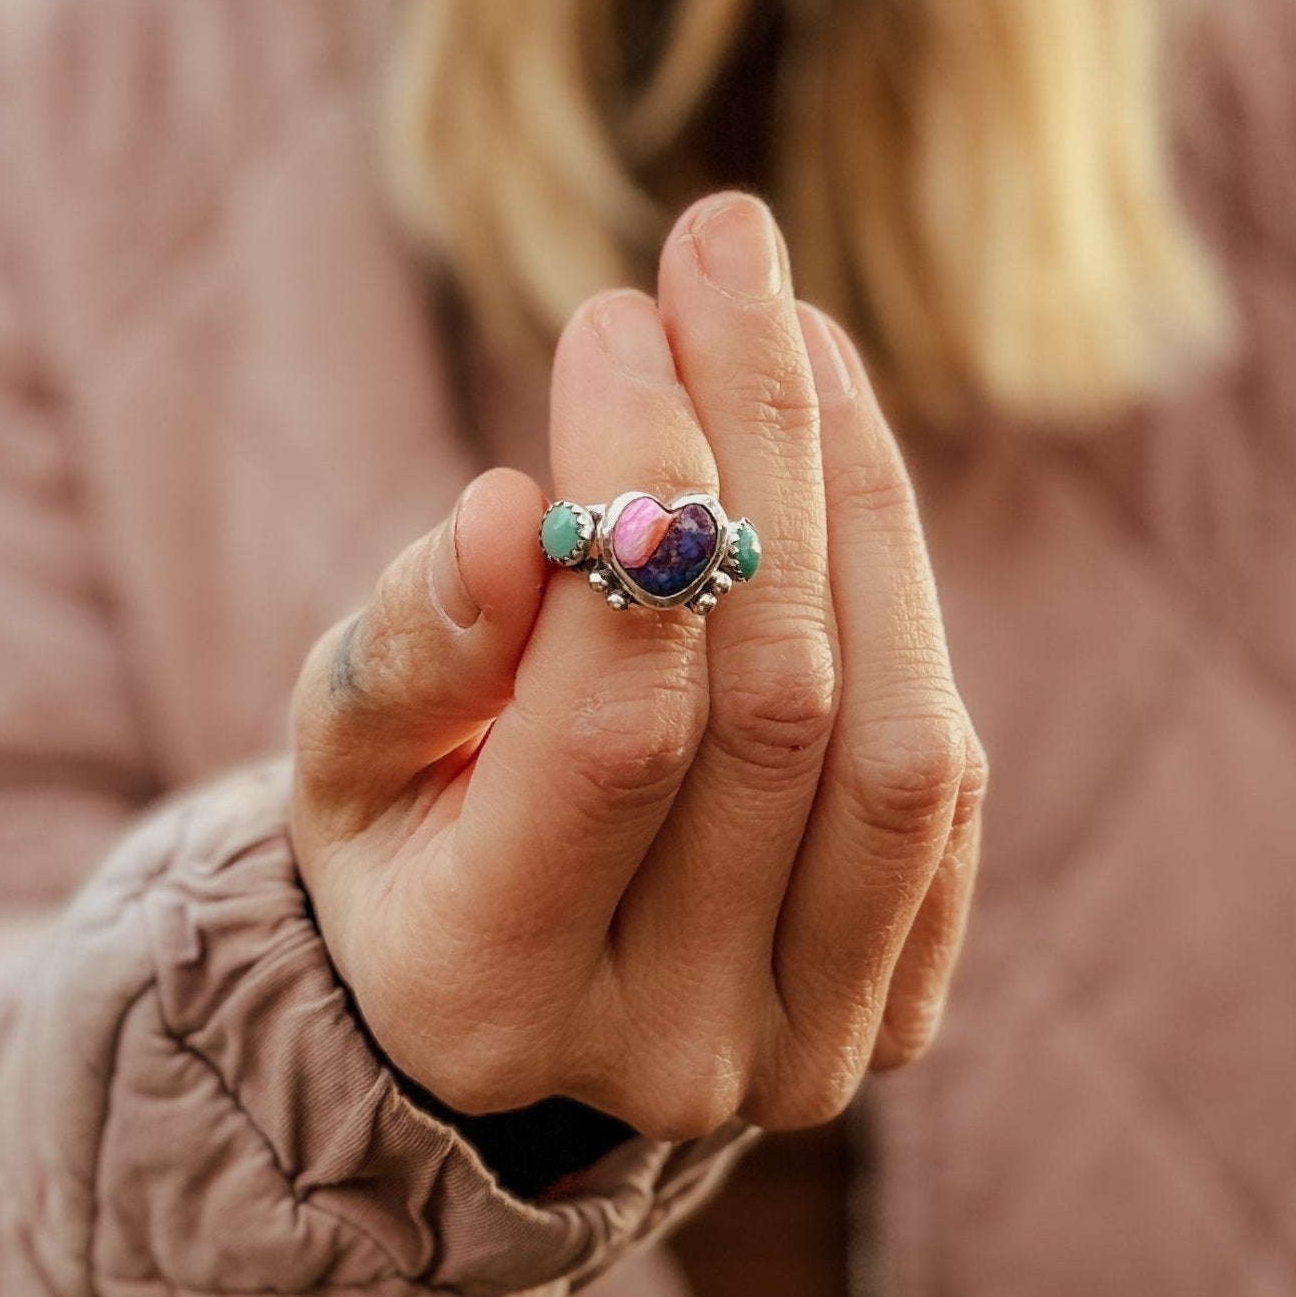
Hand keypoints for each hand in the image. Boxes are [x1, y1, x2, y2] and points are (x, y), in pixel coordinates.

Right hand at [290, 193, 984, 1140]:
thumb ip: (409, 650)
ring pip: (898, 743)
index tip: (617, 317)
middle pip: (774, 710)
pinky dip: (901, 595)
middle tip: (722, 252)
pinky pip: (947, 781)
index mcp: (485, 988)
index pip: (614, 729)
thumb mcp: (349, 747)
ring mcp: (804, 1044)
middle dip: (756, 447)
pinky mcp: (898, 1005)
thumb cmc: (406, 834)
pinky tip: (843, 458)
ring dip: (858, 497)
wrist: (512, 991)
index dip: (639, 502)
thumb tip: (507, 516)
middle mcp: (667, 1044)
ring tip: (795, 330)